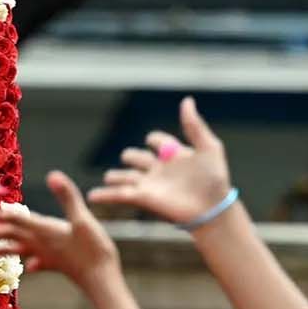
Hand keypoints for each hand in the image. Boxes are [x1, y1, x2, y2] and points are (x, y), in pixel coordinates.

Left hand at [0, 171, 118, 283]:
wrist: (101, 279)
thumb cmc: (94, 249)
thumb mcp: (82, 218)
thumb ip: (68, 197)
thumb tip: (53, 175)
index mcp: (43, 230)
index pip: (12, 219)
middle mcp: (40, 243)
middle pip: (7, 235)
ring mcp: (46, 255)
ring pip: (17, 250)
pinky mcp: (56, 265)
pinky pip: (36, 262)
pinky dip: (30, 262)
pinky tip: (30, 266)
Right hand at [89, 96, 233, 224]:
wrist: (212, 208)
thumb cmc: (215, 180)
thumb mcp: (208, 147)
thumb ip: (194, 125)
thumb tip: (187, 100)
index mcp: (174, 155)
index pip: (159, 142)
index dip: (156, 140)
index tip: (153, 140)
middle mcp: (160, 169)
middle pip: (139, 159)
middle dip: (132, 156)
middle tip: (127, 156)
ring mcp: (149, 184)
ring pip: (126, 177)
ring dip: (116, 176)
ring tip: (109, 176)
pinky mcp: (143, 198)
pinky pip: (119, 194)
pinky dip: (104, 195)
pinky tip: (92, 195)